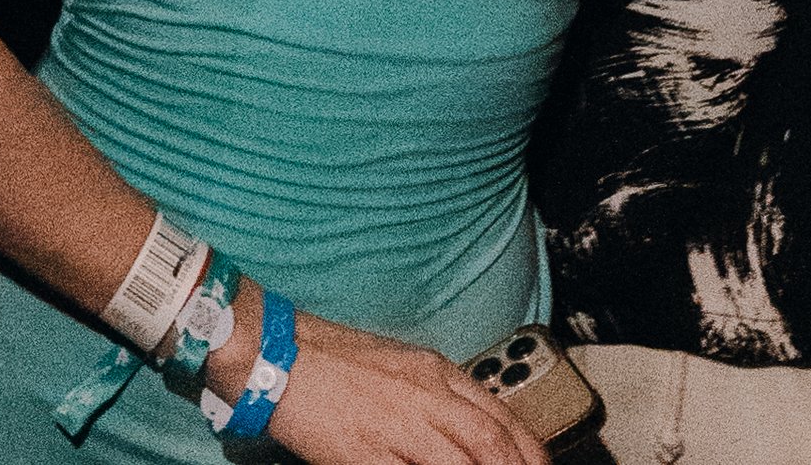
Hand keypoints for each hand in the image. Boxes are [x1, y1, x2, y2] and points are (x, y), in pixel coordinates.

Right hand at [271, 314, 544, 464]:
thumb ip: (441, 398)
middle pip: (490, 446)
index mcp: (436, 372)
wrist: (280, 355)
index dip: (530, 454)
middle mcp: (424, 396)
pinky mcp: (366, 454)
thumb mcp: (403, 367)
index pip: (502, 419)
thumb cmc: (338, 362)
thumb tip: (477, 438)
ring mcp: (397, 426)